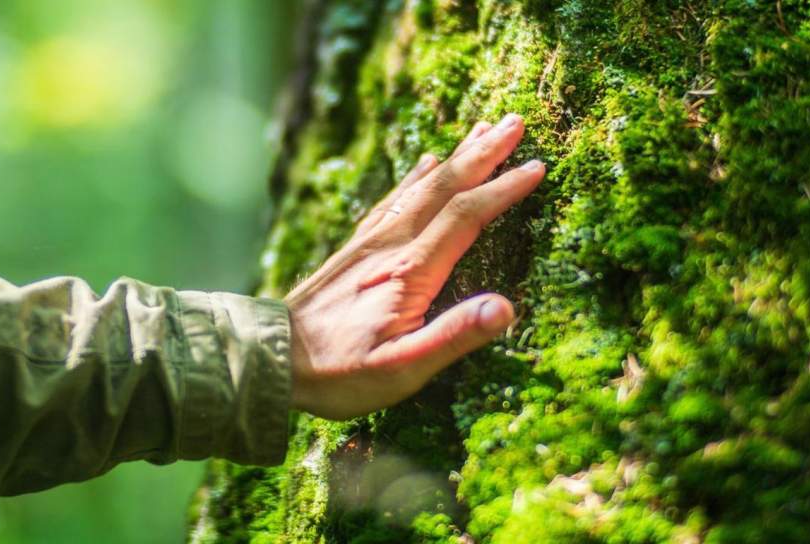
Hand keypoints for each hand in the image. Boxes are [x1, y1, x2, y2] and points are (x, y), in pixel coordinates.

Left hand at [285, 114, 544, 419]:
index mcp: (410, 271)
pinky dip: (414, 177)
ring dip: (455, 157)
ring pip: (420, 188)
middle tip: (516, 121)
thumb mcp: (402, 369)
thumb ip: (454, 336)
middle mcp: (390, 245)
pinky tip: (423, 164)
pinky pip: (391, 200)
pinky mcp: (354, 249)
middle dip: (483, 153)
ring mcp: (369, 243)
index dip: (504, 189)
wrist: (271, 357)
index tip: (538, 166)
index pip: (467, 217)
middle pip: (444, 187)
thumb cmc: (340, 372)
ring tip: (481, 130)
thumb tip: (506, 308)